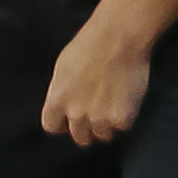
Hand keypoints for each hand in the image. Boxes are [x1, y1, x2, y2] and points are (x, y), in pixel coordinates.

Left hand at [44, 12, 153, 146]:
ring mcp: (99, 119)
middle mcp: (75, 113)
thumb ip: (62, 92)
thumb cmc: (88, 47)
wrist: (117, 40)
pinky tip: (126, 100)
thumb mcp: (62, 69)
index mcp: (57, 100)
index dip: (63, 124)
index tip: (70, 121)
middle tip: (98, 114)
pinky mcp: (121, 119)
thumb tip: (63, 104)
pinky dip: (125, 118)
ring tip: (114, 104)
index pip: (52, 127)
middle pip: (80, 137)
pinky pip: (122, 128)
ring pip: (103, 135)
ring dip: (108, 125)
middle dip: (88, 129)